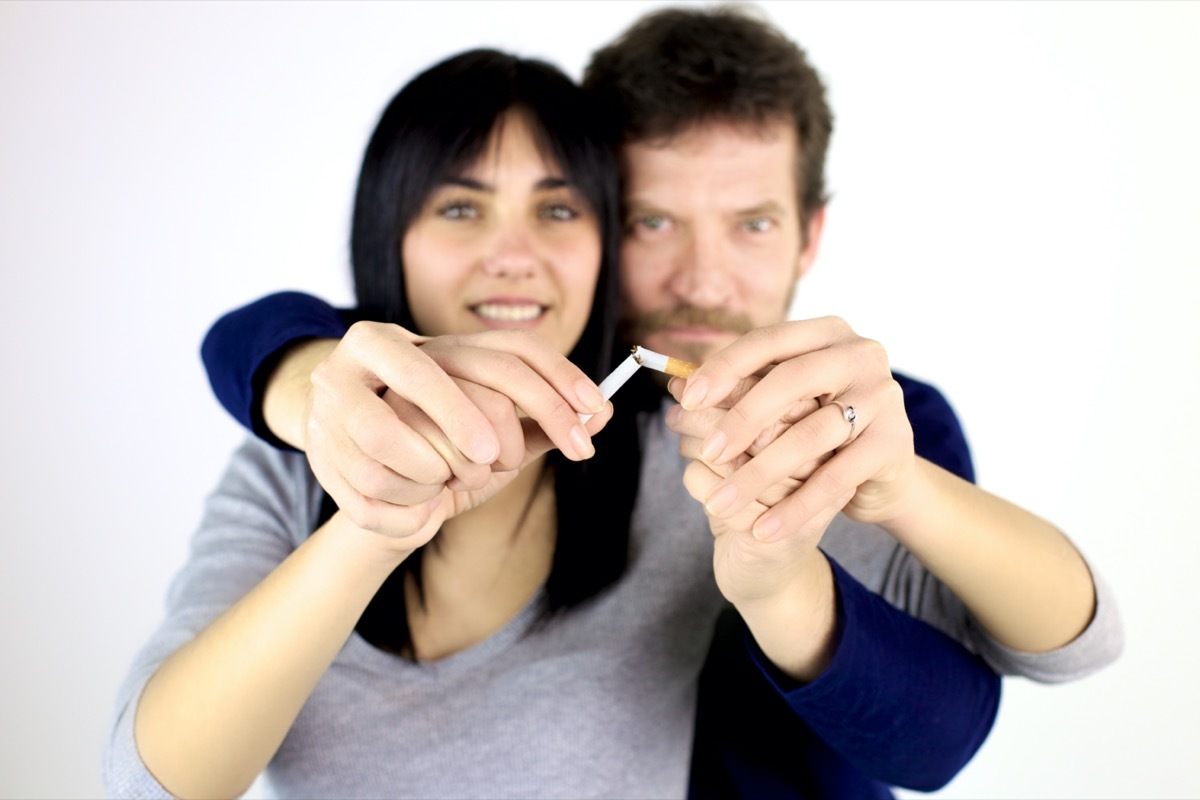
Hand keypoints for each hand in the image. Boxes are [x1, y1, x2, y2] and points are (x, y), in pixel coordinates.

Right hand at [272, 322, 610, 538]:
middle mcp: (386, 348)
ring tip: (449, 482)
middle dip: (499, 428)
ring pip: (405, 432)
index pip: (513, 350)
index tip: (593, 419)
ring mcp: (345, 392)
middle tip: (501, 464)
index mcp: (438, 341)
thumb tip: (603, 414)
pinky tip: (418, 503)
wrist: (360, 472)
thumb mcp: (492, 432)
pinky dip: (407, 502)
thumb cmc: (441, 451)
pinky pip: (374, 478)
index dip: (559, 383)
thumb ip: (541, 422)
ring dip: (441, 470)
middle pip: (465, 377)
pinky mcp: (321, 438)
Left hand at [668, 317, 918, 541]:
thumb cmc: (815, 429)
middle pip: (790, 381)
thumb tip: (676, 385)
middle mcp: (860, 355)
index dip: (724, 367)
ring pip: (810, 435)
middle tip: (706, 449)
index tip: (686, 396)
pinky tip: (762, 530)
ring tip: (720, 502)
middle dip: (742, 418)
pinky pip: (835, 479)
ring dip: (759, 473)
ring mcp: (882, 397)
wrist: (880, 472)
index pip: (767, 340)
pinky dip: (795, 508)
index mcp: (826, 333)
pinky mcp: (892, 444)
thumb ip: (739, 388)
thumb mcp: (782, 401)